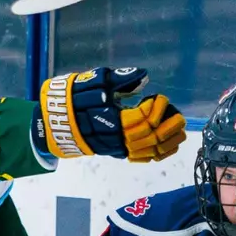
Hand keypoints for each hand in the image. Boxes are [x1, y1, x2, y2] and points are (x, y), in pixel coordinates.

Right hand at [37, 67, 185, 161]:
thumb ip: (121, 79)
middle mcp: (115, 137)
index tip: (160, 97)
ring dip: (167, 142)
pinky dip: (157, 154)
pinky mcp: (115, 152)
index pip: (142, 118)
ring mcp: (115, 147)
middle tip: (179, 115)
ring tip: (180, 132)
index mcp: (111, 119)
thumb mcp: (96, 81)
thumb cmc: (74, 98)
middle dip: (167, 126)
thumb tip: (143, 77)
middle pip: (149, 136)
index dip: (156, 108)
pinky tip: (169, 147)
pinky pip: (140, 157)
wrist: (54, 121)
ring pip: (147, 151)